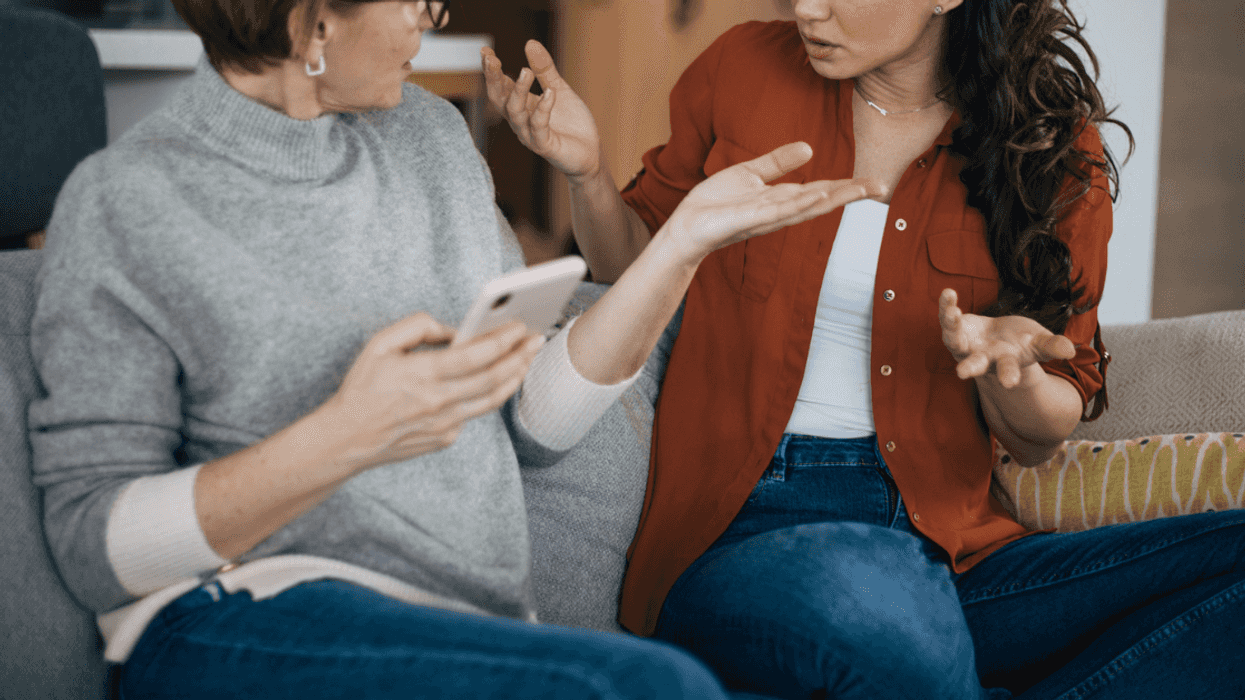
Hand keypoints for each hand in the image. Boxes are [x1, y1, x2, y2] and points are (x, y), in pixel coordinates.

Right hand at [323, 315, 544, 471]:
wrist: (346, 439)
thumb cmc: (361, 388)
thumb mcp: (379, 344)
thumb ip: (418, 327)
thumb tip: (453, 329)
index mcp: (423, 373)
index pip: (477, 354)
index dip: (504, 339)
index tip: (520, 326)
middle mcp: (439, 400)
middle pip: (494, 377)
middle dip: (521, 356)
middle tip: (537, 340)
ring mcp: (446, 423)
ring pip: (493, 399)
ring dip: (515, 377)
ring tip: (527, 360)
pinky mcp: (446, 437)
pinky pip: (473, 413)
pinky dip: (488, 396)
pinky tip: (496, 381)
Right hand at [482, 40, 602, 180]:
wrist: (590, 153)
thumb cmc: (571, 124)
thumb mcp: (558, 89)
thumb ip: (544, 69)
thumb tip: (530, 42)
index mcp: (521, 106)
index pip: (500, 87)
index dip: (491, 71)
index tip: (486, 52)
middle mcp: (520, 121)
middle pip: (499, 100)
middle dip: (493, 79)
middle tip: (492, 59)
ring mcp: (530, 135)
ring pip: (515, 113)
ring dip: (519, 91)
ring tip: (526, 71)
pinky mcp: (544, 146)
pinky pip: (539, 127)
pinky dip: (543, 109)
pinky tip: (550, 93)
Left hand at [663, 142, 883, 260]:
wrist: (687, 224)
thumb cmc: (716, 204)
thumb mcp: (750, 174)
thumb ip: (778, 163)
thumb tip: (809, 148)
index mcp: (781, 200)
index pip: (820, 191)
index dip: (847, 186)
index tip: (876, 182)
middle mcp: (779, 211)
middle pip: (821, 201)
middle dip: (850, 194)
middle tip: (881, 187)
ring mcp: (766, 217)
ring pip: (805, 207)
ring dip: (832, 197)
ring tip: (859, 189)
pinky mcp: (748, 220)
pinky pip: (777, 211)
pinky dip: (798, 204)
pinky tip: (817, 195)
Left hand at [938, 289, 1075, 387]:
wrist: (999, 339)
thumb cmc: (1022, 343)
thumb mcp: (1039, 343)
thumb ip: (1052, 346)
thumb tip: (1070, 351)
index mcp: (1004, 362)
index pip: (1008, 369)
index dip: (1009, 375)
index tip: (1009, 383)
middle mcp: (981, 357)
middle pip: (976, 363)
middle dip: (970, 367)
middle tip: (962, 373)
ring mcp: (965, 345)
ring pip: (954, 339)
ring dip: (952, 326)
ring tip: (953, 313)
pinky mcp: (955, 329)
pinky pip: (947, 318)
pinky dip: (947, 306)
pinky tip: (948, 292)